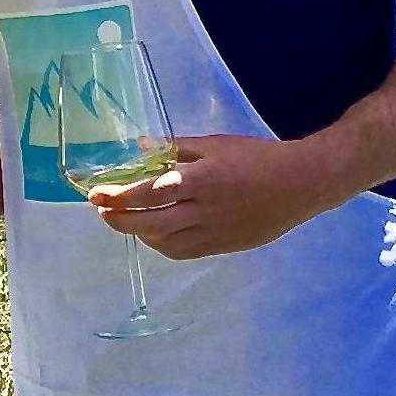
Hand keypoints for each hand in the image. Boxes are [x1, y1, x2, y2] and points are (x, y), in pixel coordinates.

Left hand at [86, 134, 333, 259]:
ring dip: (139, 233)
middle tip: (102, 211)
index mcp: (202, 178)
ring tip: (125, 220)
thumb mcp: (216, 143)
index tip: (96, 194)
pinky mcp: (222, 246)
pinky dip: (162, 244)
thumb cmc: (257, 157)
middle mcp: (204, 209)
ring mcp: (213, 232)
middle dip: (120, 219)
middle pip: (151, 223)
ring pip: (164, 242)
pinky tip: (154, 234)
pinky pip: (183, 252)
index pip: (151, 191)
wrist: (300, 184)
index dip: (120, 195)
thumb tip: (141, 147)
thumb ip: (177, 148)